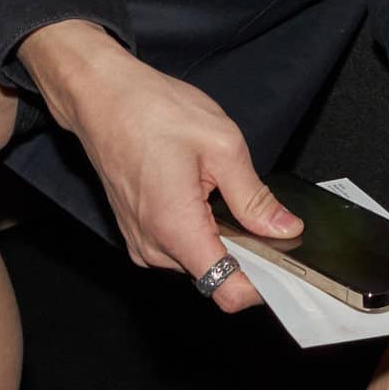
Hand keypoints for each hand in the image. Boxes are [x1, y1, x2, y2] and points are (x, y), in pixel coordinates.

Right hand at [19, 20, 300, 312]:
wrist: (103, 97)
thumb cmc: (153, 112)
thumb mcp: (222, 146)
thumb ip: (254, 197)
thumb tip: (284, 229)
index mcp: (177, 229)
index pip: (227, 292)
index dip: (263, 286)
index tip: (285, 265)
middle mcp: (154, 247)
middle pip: (216, 276)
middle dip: (245, 252)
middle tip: (261, 212)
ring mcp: (141, 241)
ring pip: (197, 260)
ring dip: (220, 237)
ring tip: (223, 191)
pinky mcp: (137, 231)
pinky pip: (178, 246)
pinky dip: (199, 228)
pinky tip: (202, 193)